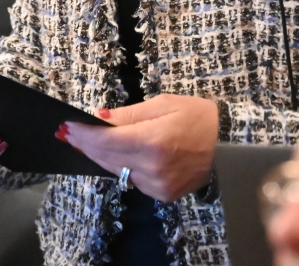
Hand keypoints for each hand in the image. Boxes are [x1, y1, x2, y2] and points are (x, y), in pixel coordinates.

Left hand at [63, 94, 217, 201]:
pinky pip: (134, 180)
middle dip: (87, 145)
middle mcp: (153, 168)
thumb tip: (100, 117)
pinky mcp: (164, 195)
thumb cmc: (199, 117)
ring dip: (102, 156)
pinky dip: (124, 167)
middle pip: (108, 158)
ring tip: (87, 142)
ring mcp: (158, 185)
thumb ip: (130, 113)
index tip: (68, 126)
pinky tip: (117, 155)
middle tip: (69, 134)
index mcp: (153, 142)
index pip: (106, 141)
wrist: (231, 144)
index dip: (84, 134)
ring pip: (118, 171)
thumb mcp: (165, 104)